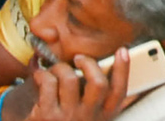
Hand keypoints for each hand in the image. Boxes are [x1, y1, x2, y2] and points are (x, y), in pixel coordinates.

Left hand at [5, 51, 131, 120]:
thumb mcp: (88, 117)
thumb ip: (97, 99)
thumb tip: (103, 67)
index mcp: (103, 116)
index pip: (119, 91)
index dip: (123, 69)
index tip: (122, 51)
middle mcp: (88, 117)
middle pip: (98, 83)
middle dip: (89, 64)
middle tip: (78, 58)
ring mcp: (67, 117)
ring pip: (70, 79)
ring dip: (61, 67)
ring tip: (55, 69)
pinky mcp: (45, 116)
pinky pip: (49, 83)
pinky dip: (43, 75)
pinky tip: (41, 76)